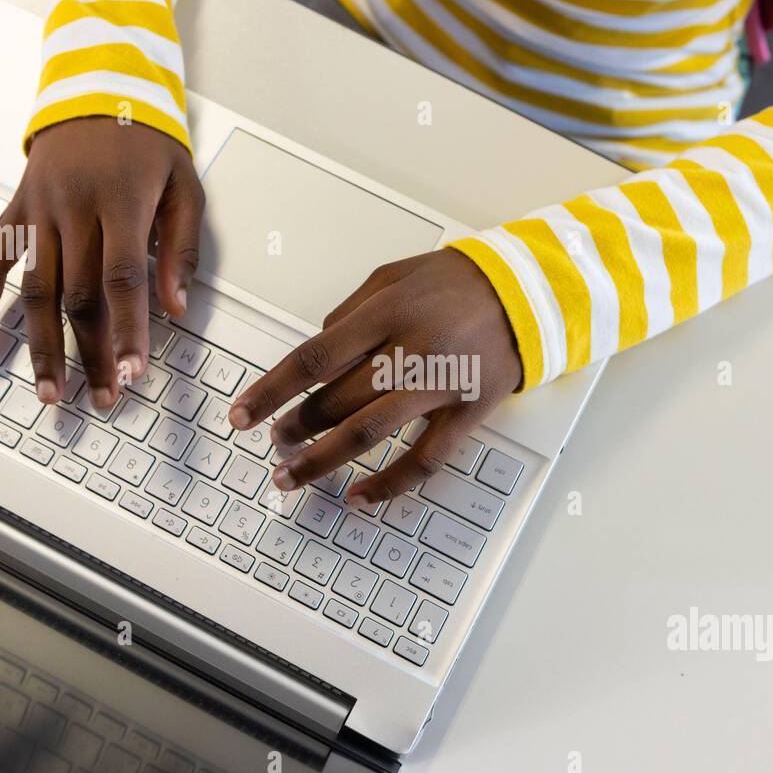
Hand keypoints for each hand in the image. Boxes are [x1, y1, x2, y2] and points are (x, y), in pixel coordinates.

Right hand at [0, 117, 204, 407]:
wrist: (96, 89)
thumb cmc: (147, 142)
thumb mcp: (185, 185)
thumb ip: (181, 248)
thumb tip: (176, 308)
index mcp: (121, 202)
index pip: (122, 278)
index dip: (127, 330)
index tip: (133, 373)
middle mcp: (72, 208)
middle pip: (77, 295)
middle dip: (90, 354)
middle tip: (102, 399)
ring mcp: (37, 210)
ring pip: (33, 289)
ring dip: (39, 347)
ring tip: (50, 392)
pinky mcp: (15, 209)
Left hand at [227, 248, 522, 505]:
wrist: (529, 293)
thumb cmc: (458, 281)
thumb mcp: (395, 275)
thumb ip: (350, 312)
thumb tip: (316, 353)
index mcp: (387, 311)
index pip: (314, 358)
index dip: (272, 391)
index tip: (243, 414)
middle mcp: (411, 349)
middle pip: (336, 400)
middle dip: (295, 427)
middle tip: (274, 441)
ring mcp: (440, 385)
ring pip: (370, 433)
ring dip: (323, 460)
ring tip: (292, 475)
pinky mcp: (468, 413)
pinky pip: (425, 460)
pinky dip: (391, 484)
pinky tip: (361, 496)